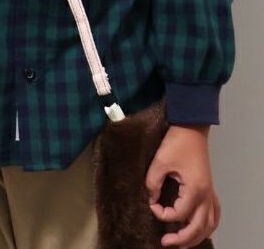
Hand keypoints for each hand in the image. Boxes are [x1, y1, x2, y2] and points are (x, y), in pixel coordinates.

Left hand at [145, 125, 219, 247]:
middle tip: (165, 243)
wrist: (191, 128)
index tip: (151, 205)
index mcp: (194, 190)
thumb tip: (151, 200)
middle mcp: (206, 195)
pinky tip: (199, 229)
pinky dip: (208, 225)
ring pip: (209, 224)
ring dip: (196, 236)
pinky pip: (214, 214)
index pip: (178, 214)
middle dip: (182, 239)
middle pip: (198, 228)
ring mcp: (210, 193)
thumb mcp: (159, 161)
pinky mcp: (209, 188)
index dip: (162, 214)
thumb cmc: (176, 143)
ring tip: (181, 242)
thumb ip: (153, 183)